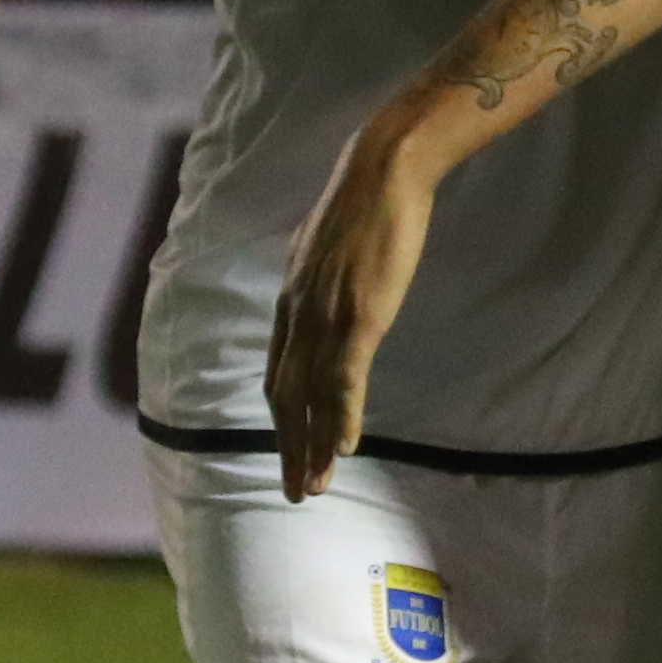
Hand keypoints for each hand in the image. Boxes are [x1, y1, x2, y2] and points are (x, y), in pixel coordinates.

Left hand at [261, 122, 442, 498]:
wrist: (383, 171)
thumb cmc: (364, 205)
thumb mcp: (330, 251)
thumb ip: (322, 285)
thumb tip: (328, 301)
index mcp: (291, 302)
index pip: (278, 374)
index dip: (282, 419)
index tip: (289, 451)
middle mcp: (299, 315)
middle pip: (286, 397)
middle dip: (288, 448)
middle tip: (296, 491)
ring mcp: (327, 316)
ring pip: (312, 396)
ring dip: (312, 446)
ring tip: (316, 486)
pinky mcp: (360, 314)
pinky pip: (345, 376)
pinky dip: (342, 415)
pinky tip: (345, 446)